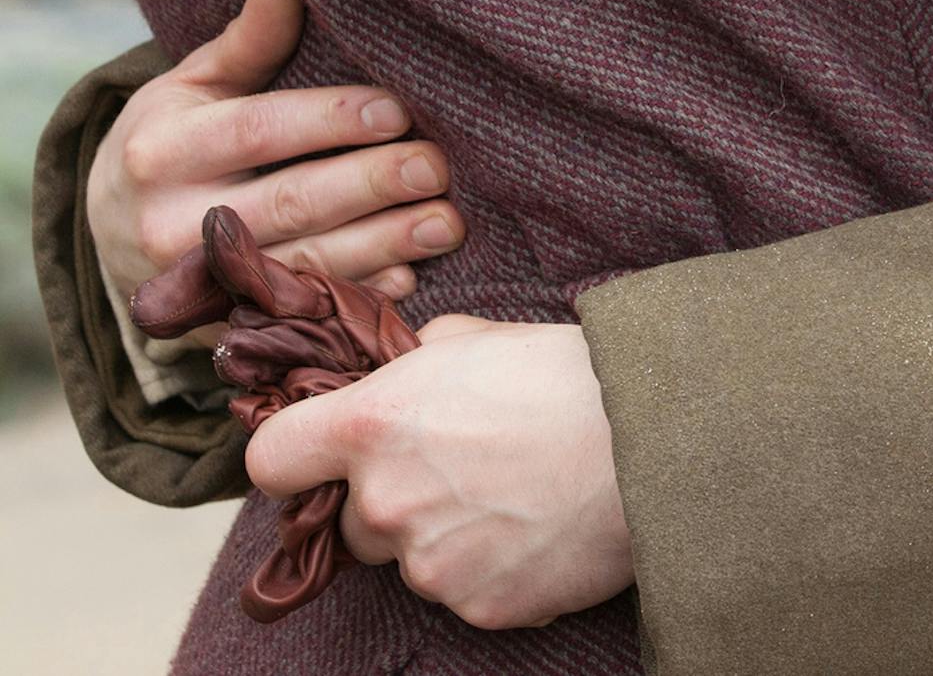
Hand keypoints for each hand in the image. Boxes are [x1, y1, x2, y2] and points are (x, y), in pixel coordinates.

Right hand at [87, 0, 464, 341]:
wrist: (111, 233)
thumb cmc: (173, 138)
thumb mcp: (193, 84)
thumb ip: (249, 40)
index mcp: (163, 150)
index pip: (258, 131)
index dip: (330, 120)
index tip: (396, 110)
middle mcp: (172, 223)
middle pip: (286, 203)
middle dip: (369, 184)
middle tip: (436, 167)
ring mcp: (197, 284)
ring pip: (299, 264)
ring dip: (381, 245)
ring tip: (445, 222)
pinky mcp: (223, 324)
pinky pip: (296, 310)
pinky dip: (355, 295)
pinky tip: (408, 276)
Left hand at [246, 316, 633, 628]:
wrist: (648, 437)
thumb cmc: (565, 375)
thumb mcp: (479, 336)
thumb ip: (418, 359)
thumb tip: (403, 372)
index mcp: (373, 424)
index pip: (272, 460)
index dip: (295, 455)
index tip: (322, 455)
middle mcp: (385, 501)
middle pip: (351, 520)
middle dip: (390, 498)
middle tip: (459, 466)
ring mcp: (428, 565)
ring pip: (410, 559)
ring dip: (443, 534)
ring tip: (513, 493)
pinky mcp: (476, 607)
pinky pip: (462, 592)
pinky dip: (490, 568)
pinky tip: (535, 526)